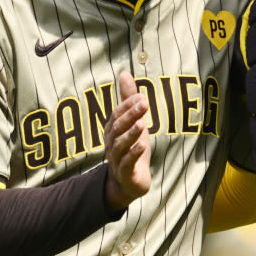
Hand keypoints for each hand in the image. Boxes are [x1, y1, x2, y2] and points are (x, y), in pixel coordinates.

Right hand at [103, 71, 150, 209]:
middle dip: (130, 115)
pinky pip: (127, 163)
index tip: (141, 96)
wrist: (128, 183)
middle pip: (118, 128)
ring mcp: (117, 159)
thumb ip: (128, 99)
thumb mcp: (133, 122)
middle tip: (144, 104)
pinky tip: (142, 145)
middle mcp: (111, 143)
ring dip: (131, 134)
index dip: (128, 105)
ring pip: (121, 145)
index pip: (117, 115)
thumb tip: (125, 72)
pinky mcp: (126, 173)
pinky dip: (134, 154)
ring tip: (142, 124)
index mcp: (112, 130)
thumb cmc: (131, 148)